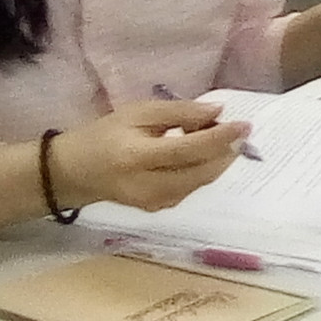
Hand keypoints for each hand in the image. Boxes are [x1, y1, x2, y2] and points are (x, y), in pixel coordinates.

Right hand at [56, 100, 251, 212]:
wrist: (74, 172)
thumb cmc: (105, 136)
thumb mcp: (137, 113)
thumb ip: (178, 112)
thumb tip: (218, 111)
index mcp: (137, 157)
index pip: (190, 150)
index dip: (221, 138)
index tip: (245, 124)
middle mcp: (149, 186)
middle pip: (202, 171)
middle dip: (226, 150)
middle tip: (236, 129)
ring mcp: (155, 202)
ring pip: (201, 181)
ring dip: (217, 159)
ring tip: (214, 136)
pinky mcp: (160, 209)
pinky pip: (192, 187)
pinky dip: (203, 169)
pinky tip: (199, 153)